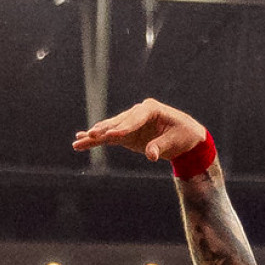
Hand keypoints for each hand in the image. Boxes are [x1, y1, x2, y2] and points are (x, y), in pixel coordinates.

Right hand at [71, 99, 206, 163]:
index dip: (125, 127)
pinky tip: (81, 140)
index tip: (114, 135)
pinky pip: (109, 137)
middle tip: (92, 135)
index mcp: (151, 109)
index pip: (136, 117)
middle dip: (105, 129)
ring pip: (110, 128)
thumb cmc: (183, 135)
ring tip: (78, 140)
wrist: (186, 137)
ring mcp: (130, 123)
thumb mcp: (176, 141)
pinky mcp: (127, 134)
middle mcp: (138, 112)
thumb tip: (150, 155)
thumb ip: (161, 146)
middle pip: (118, 121)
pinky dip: (96, 140)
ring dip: (94, 135)